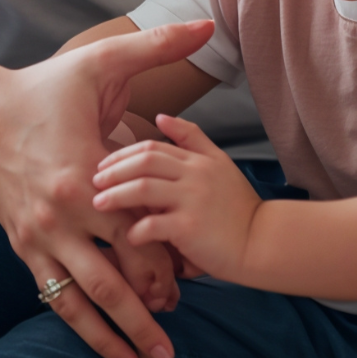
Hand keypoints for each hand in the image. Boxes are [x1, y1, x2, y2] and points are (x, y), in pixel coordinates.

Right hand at [0, 23, 212, 357]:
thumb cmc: (45, 89)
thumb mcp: (98, 60)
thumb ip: (155, 44)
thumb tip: (206, 23)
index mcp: (83, 174)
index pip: (134, 227)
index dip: (166, 258)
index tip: (197, 283)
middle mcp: (60, 216)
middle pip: (111, 279)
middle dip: (144, 322)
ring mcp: (39, 238)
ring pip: (81, 301)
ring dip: (114, 339)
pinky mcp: (24, 249)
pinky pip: (55, 298)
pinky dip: (82, 329)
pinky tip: (109, 355)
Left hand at [91, 115, 264, 283]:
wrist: (262, 240)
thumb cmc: (237, 208)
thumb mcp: (219, 163)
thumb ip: (192, 138)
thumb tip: (161, 116)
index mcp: (198, 159)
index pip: (152, 147)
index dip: (123, 155)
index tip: (103, 166)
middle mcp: (194, 174)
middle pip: (144, 161)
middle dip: (114, 170)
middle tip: (93, 181)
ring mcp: (192, 200)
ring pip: (142, 188)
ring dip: (115, 195)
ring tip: (98, 204)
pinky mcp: (190, 228)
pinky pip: (153, 225)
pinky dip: (136, 230)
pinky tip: (128, 235)